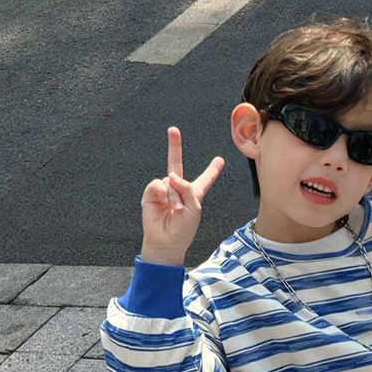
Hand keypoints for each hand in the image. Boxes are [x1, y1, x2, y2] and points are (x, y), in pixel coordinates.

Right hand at [141, 127, 224, 264]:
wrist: (166, 241)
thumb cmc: (183, 230)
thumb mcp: (194, 209)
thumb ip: (188, 189)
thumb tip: (171, 175)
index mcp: (194, 194)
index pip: (204, 180)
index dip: (212, 170)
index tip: (220, 160)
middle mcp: (178, 189)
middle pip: (176, 163)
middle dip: (174, 146)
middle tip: (173, 130)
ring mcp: (164, 190)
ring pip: (170, 180)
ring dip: (174, 195)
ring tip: (175, 208)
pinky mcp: (151, 194)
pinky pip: (157, 184)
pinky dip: (162, 193)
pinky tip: (164, 203)